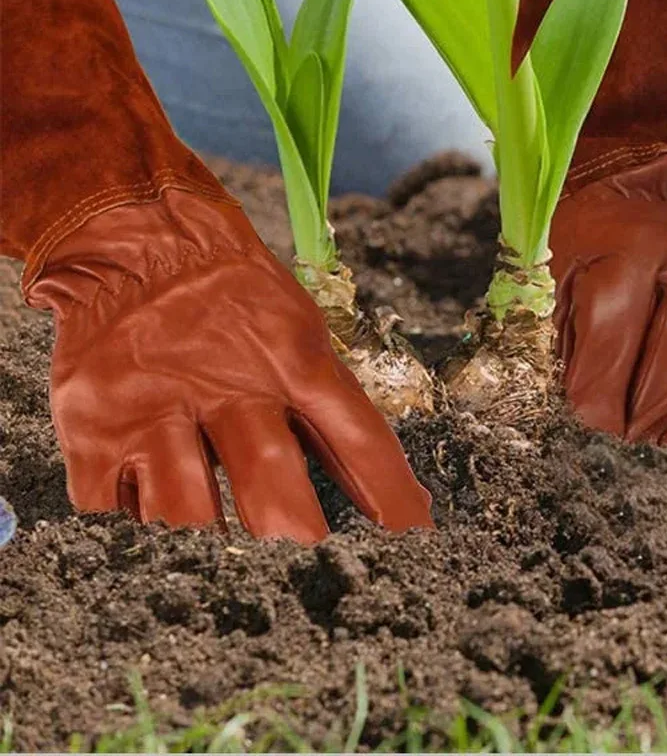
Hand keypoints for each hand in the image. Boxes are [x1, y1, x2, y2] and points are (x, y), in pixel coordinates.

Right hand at [28, 190, 432, 541]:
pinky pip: (113, 514)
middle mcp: (227, 384)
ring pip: (187, 514)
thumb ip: (324, 403)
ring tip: (232, 582)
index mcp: (293, 356)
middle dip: (299, 542)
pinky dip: (137, 540)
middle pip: (271, 485)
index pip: (357, 435)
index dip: (390, 494)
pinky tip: (158, 546)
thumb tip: (372, 486)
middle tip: (316, 576)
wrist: (139, 240)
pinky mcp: (95, 431)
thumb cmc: (235, 293)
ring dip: (214, 553)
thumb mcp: (297, 329)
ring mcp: (155, 409)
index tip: (414, 539)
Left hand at [549, 157, 666, 443]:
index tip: (586, 410)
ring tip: (662, 432)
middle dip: (650, 408)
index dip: (600, 386)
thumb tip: (593, 408)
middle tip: (625, 429)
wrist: (638, 200)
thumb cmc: (589, 247)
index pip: (616, 330)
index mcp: (632, 244)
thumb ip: (566, 337)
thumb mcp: (558, 275)